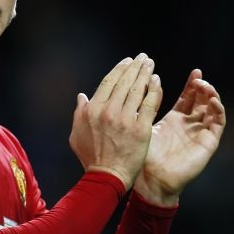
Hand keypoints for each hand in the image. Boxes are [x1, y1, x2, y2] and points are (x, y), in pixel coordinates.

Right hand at [69, 54, 162, 189]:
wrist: (107, 177)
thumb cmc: (91, 159)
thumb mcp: (76, 135)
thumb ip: (79, 113)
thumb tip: (82, 96)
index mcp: (92, 110)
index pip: (108, 82)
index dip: (119, 69)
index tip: (127, 62)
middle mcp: (108, 110)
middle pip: (125, 82)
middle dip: (135, 66)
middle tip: (143, 57)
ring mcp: (125, 119)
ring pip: (137, 89)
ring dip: (145, 73)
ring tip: (150, 64)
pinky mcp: (141, 127)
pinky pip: (150, 103)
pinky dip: (154, 89)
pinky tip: (156, 80)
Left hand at [133, 69, 225, 205]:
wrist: (151, 180)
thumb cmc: (144, 157)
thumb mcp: (144, 125)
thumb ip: (147, 105)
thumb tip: (149, 81)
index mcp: (175, 120)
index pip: (188, 97)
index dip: (193, 84)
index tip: (195, 72)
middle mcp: (189, 125)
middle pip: (202, 100)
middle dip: (203, 87)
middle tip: (198, 77)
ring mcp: (200, 133)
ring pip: (213, 109)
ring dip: (212, 96)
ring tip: (205, 86)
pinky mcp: (208, 143)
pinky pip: (218, 124)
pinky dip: (218, 110)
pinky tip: (212, 101)